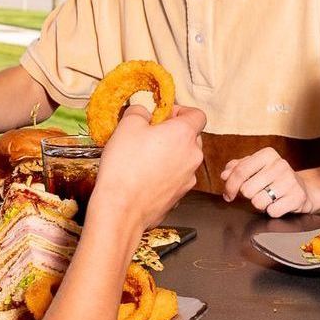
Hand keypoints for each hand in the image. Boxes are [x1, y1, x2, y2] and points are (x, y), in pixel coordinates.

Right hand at [93, 105, 206, 229]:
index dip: (181, 111)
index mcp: (184, 134)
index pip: (197, 115)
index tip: (163, 116)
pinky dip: (166, 175)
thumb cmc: (125, 166)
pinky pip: (176, 178)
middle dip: (174, 134)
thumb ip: (140, 112)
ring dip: (170, 155)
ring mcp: (189, 178)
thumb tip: (144, 114)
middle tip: (150, 136)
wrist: (121, 208)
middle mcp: (193, 156)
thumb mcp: (127, 126)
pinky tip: (145, 177)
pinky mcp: (180, 196)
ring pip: (184, 159)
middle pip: (192, 137)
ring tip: (145, 159)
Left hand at [221, 147, 317, 216]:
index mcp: (267, 154)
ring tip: (268, 198)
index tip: (228, 195)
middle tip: (257, 193)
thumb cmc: (274, 178)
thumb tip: (225, 175)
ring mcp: (290, 181)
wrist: (303, 189)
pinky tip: (278, 204)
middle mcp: (280, 165)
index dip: (230, 186)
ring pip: (258, 202)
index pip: (240, 171)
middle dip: (248, 196)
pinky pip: (272, 211)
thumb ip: (237, 168)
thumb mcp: (256, 168)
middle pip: (247, 189)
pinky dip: (272, 211)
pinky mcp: (297, 197)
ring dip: (260, 204)